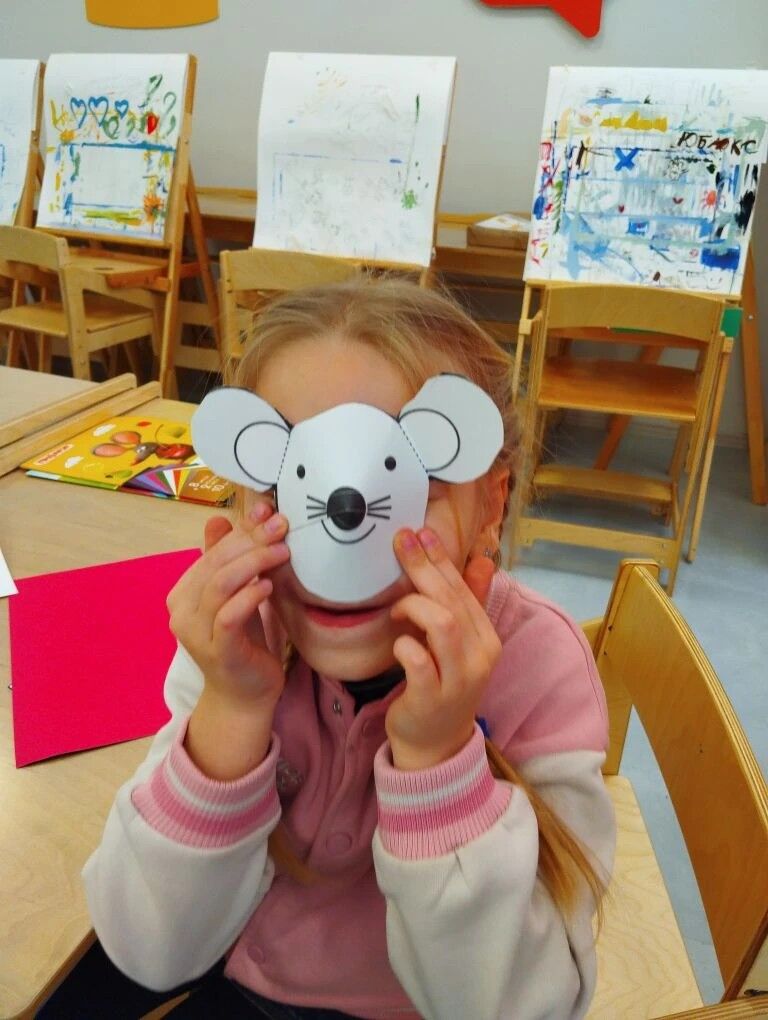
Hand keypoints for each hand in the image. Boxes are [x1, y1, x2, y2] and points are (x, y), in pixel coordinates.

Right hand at [167, 503, 289, 710]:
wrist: (245, 694)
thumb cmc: (243, 639)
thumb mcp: (238, 593)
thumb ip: (228, 558)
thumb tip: (220, 517)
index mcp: (184, 593)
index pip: (212, 552)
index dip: (241, 530)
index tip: (268, 511)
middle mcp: (181, 611)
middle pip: (216, 564)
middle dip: (251, 540)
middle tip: (281, 526)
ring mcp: (195, 633)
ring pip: (220, 585)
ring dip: (254, 562)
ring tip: (282, 552)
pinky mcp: (216, 651)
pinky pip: (228, 616)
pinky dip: (249, 596)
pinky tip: (268, 586)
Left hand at [386, 527, 500, 770]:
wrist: (436, 744)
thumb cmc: (443, 685)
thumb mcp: (461, 644)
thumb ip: (470, 603)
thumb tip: (483, 560)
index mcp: (487, 637)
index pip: (464, 589)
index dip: (441, 559)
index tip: (420, 532)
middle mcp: (479, 656)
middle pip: (452, 601)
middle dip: (424, 567)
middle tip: (400, 542)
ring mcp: (458, 679)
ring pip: (442, 625)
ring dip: (414, 607)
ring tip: (396, 608)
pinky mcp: (433, 698)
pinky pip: (418, 661)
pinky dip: (403, 645)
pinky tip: (397, 643)